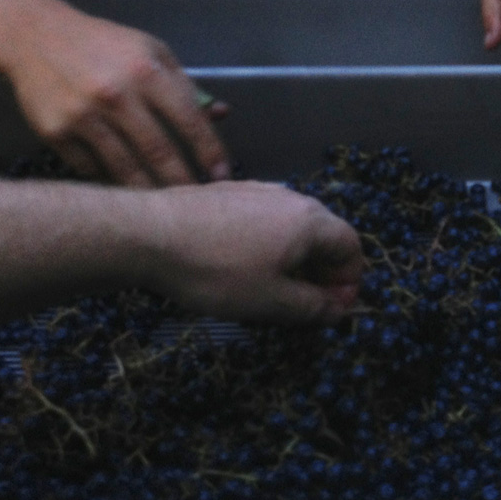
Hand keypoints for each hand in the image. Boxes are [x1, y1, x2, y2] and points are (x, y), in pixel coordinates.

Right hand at [3, 5, 229, 186]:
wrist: (35, 36)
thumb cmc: (104, 45)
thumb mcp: (150, 51)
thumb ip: (185, 85)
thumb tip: (221, 114)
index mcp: (146, 71)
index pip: (189, 120)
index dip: (210, 152)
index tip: (223, 176)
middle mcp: (115, 94)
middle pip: (159, 152)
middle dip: (182, 182)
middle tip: (197, 205)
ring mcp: (82, 115)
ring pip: (124, 168)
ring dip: (149, 192)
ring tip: (166, 207)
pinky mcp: (55, 132)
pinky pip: (90, 168)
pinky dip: (109, 180)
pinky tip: (124, 190)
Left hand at [149, 182, 364, 323]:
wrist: (148, 234)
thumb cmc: (216, 271)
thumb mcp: (271, 302)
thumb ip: (312, 307)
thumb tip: (338, 309)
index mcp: (310, 220)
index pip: (352, 246)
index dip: (351, 281)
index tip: (333, 308)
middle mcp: (290, 197)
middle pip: (325, 233)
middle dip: (325, 271)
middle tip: (309, 303)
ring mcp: (257, 190)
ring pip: (293, 226)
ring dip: (296, 258)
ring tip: (276, 287)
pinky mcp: (227, 193)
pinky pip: (264, 220)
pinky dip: (269, 244)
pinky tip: (243, 265)